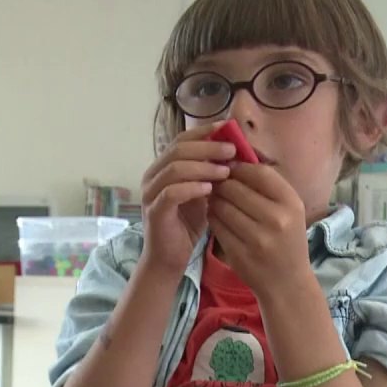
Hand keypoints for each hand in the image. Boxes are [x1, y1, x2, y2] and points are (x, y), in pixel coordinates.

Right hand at [138, 122, 236, 276]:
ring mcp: (151, 194)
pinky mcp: (154, 212)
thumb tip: (235, 150)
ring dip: (202, 167)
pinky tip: (210, 190)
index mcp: (163, 168)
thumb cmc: (187, 225)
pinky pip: (171, 193)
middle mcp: (152, 177)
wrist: (169, 258)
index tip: (228, 128)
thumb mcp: (203, 193)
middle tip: (232, 150)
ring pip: (174, 168)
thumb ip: (211, 173)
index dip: (204, 132)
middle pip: (177, 149)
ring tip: (225, 171)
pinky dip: (191, 188)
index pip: (181, 140)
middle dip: (207, 147)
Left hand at [208, 163, 311, 298]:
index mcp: (291, 204)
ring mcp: (257, 238)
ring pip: (222, 206)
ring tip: (214, 199)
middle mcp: (276, 219)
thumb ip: (268, 187)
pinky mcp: (239, 252)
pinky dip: (212, 217)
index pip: (259, 173)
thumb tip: (236, 161)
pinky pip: (216, 225)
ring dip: (214, 200)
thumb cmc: (286, 240)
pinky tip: (215, 216)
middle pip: (235, 188)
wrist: (286, 283)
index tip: (230, 167)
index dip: (240, 167)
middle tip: (215, 183)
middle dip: (222, 183)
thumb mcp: (289, 211)